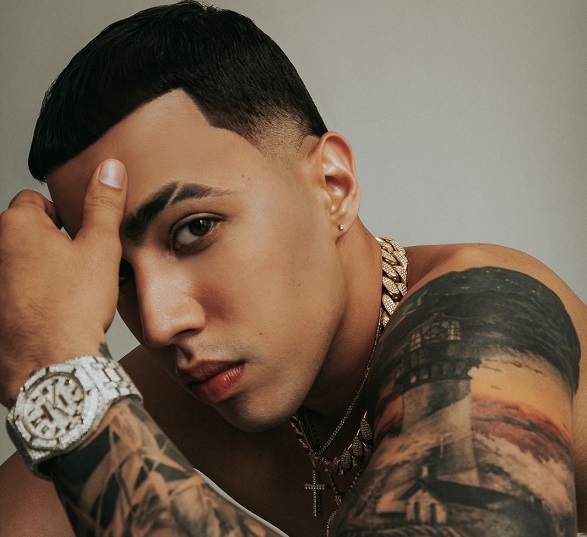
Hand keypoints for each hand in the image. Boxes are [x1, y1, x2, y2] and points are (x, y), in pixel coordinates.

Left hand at [0, 160, 126, 406]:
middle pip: (26, 233)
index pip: (36, 201)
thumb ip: (103, 204)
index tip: (81, 238)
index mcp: (16, 226)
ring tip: (69, 293)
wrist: (52, 365)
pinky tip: (53, 312)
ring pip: (20, 263)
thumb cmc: (74, 306)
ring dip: (41, 270)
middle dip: (52, 243)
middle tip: (80, 267)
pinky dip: (29, 296)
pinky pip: (13, 291)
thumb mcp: (101, 247)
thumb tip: (110, 167)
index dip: (64, 217)